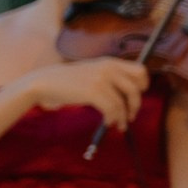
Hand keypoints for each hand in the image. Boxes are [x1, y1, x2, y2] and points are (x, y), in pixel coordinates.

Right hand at [28, 56, 147, 129]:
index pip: (140, 71)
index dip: (143, 85)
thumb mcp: (91, 72)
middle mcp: (108, 68)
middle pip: (136, 88)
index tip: (137, 97)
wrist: (44, 82)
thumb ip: (108, 76)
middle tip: (131, 115)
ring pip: (123, 102)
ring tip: (119, 124)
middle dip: (136, 104)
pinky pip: (112, 109)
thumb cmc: (65, 80)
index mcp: (110, 62)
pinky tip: (107, 123)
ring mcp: (101, 80)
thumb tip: (126, 94)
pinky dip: (112, 119)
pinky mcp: (93, 92)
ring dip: (123, 116)